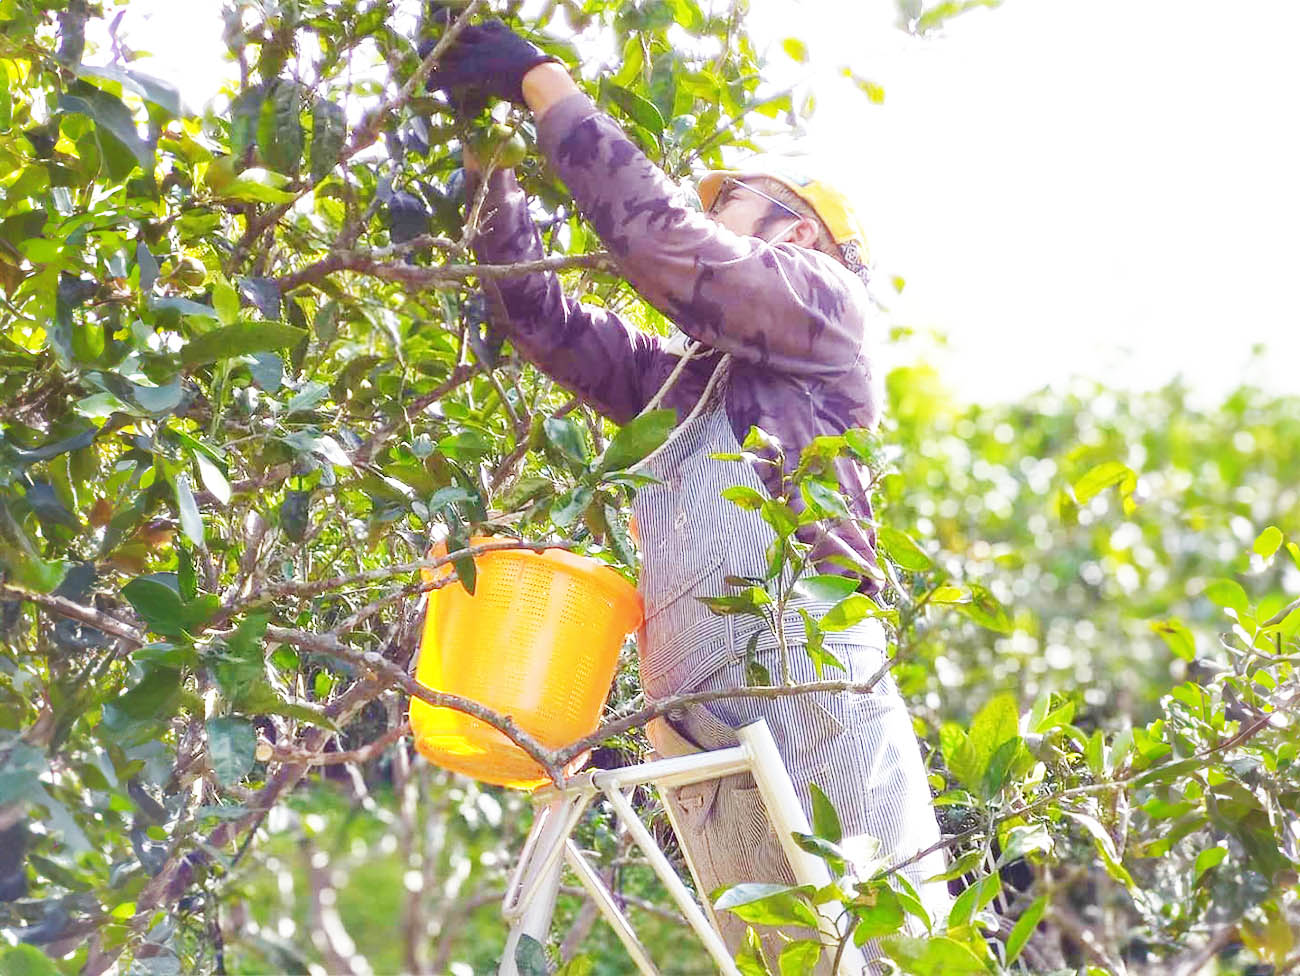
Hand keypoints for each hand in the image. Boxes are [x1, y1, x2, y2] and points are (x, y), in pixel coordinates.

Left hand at [424, 19, 559, 106]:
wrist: (542, 78)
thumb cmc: (544, 73)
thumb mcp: (532, 57)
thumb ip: (525, 58)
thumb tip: (542, 67)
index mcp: (500, 32)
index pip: (480, 25)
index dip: (467, 29)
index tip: (462, 30)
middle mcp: (485, 38)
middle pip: (457, 31)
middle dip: (443, 34)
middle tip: (432, 38)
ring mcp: (477, 52)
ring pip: (446, 49)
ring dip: (430, 53)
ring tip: (421, 56)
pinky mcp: (473, 70)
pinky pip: (449, 74)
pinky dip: (438, 81)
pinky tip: (430, 87)